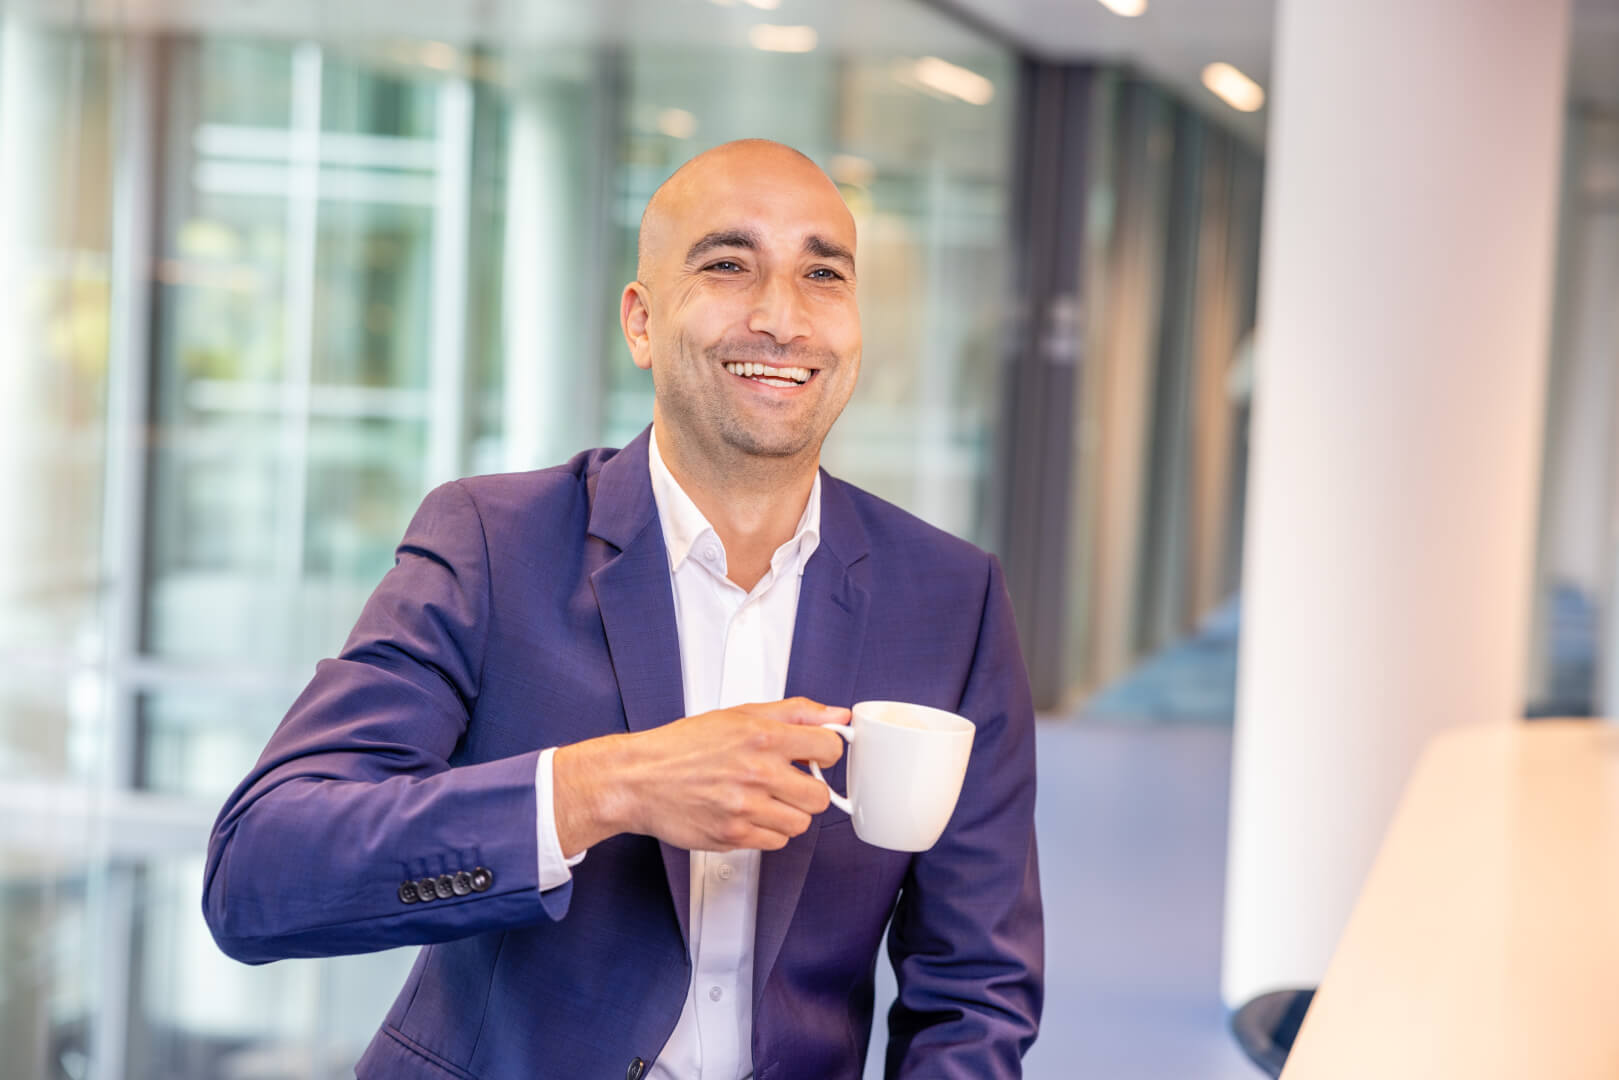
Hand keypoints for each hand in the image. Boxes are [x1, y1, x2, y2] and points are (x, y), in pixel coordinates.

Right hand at [553, 697, 849, 854]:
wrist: (639, 779)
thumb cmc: (684, 746)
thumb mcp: (740, 714)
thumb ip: (795, 713)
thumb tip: (838, 715)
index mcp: (762, 737)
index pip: (830, 748)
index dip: (826, 752)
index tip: (815, 756)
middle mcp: (757, 773)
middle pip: (820, 796)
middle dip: (808, 789)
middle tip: (787, 781)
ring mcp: (745, 808)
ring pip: (800, 824)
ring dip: (788, 813)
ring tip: (764, 798)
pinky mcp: (734, 836)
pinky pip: (775, 842)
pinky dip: (767, 831)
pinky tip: (748, 813)